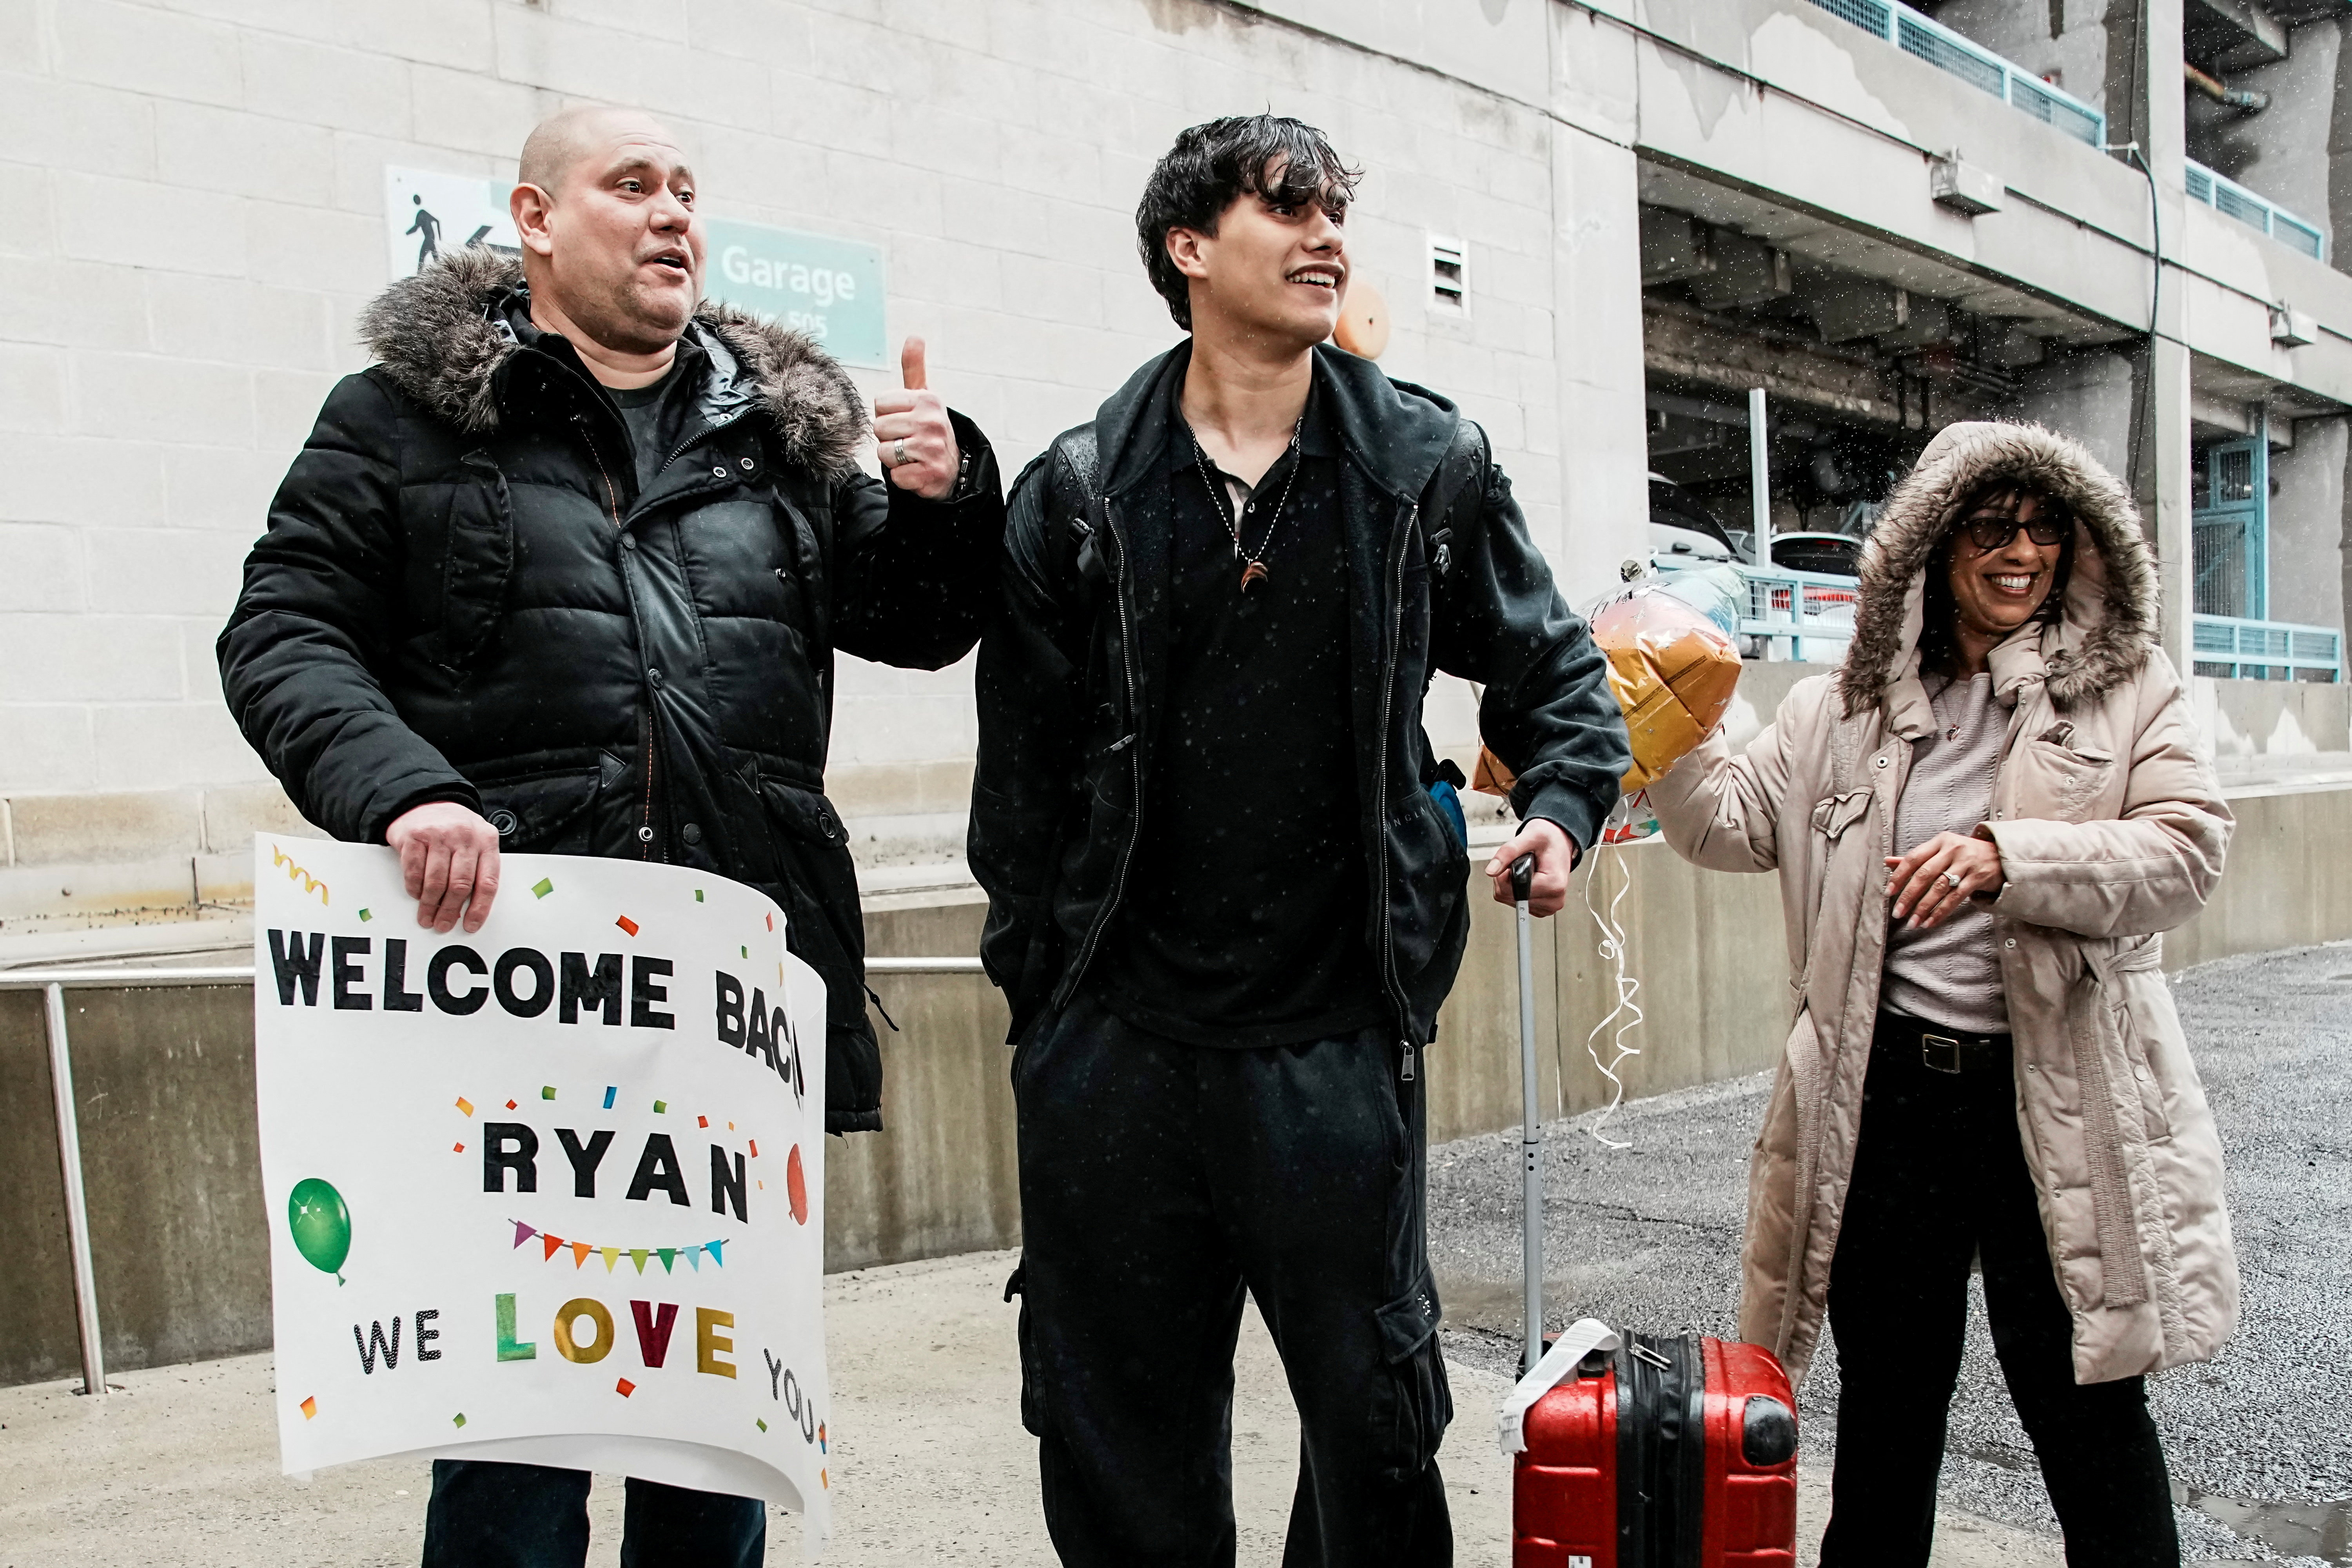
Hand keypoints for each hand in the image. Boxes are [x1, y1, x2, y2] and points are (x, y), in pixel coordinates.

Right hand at [386, 801, 501, 934]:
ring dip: (430, 905)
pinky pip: (414, 871)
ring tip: (427, 916)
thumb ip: (478, 869)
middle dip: (450, 911)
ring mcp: (439, 834)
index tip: (470, 925)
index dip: (480, 908)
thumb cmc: (455, 828)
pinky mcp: (414, 836)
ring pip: (436, 881)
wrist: (427, 801)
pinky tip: (416, 895)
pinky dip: (414, 888)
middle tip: (442, 924)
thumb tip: (470, 908)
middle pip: (460, 884)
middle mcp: (465, 836)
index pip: (488, 881)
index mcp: (487, 840)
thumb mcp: (477, 842)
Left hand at [874, 336, 959, 500]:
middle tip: (908, 440)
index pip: (880, 404)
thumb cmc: (929, 429)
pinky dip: (903, 477)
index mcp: (927, 400)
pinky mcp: (930, 475)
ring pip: (884, 452)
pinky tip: (917, 471)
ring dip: (894, 458)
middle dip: (889, 437)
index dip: (887, 415)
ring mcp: (932, 449)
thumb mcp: (924, 397)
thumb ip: (914, 368)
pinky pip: (896, 475)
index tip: (904, 420)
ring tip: (911, 455)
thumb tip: (914, 336)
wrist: (952, 468)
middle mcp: (932, 422)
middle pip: (879, 428)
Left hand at [1484, 818, 1576, 916]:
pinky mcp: (1541, 909)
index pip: (1512, 890)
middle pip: (1508, 896)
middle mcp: (1553, 900)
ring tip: (1526, 869)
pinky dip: (1514, 889)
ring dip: (1510, 883)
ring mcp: (1547, 907)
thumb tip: (1491, 871)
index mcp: (1554, 885)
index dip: (1505, 874)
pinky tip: (1526, 878)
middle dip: (1507, 878)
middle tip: (1522, 863)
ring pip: (1509, 899)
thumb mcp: (1529, 837)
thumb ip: (1508, 852)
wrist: (1558, 844)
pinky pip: (1514, 901)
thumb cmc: (1548, 840)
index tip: (1517, 860)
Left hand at [1885, 831, 2001, 930]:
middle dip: (1909, 896)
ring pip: (1940, 888)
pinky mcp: (1978, 877)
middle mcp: (1952, 849)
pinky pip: (1956, 898)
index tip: (1888, 893)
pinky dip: (1941, 912)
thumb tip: (1887, 862)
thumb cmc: (1963, 854)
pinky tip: (1929, 922)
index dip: (1899, 876)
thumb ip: (1916, 858)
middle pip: (1925, 874)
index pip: (1914, 858)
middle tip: (1897, 913)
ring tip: (1912, 922)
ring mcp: (1967, 863)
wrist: (2000, 855)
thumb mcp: (1941, 850)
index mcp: (1940, 841)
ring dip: (1924, 908)